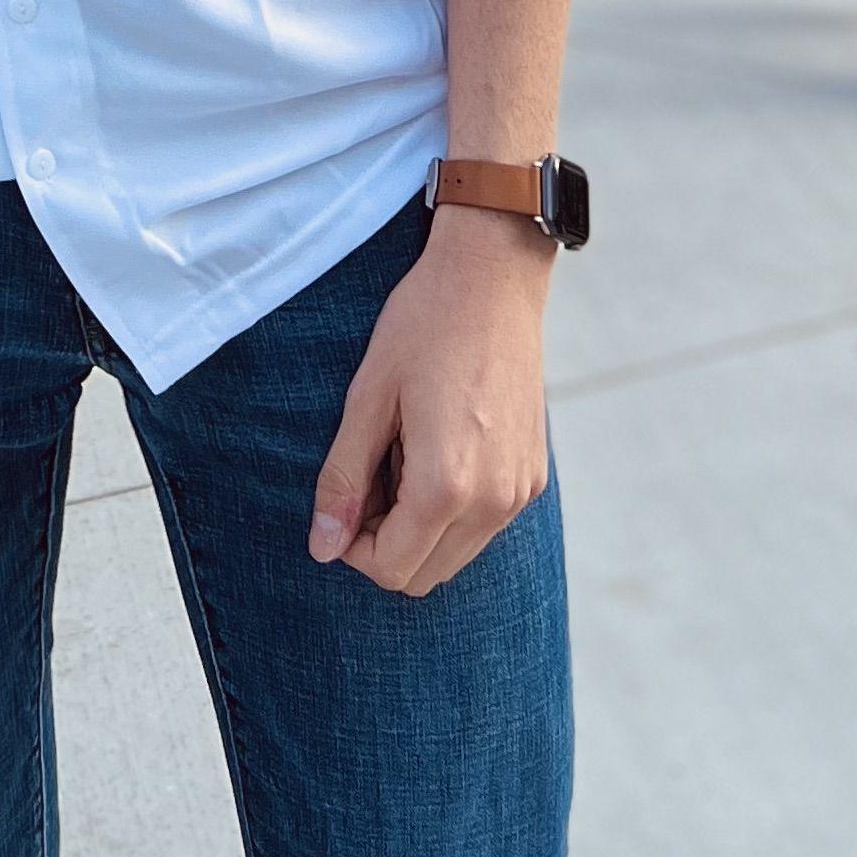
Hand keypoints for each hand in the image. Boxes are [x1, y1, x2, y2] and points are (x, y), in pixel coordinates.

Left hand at [309, 211, 553, 595]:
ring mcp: (520, 493)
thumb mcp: (368, 396)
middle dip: (385, 541)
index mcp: (448, 486)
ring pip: (456, 556)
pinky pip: (485, 527)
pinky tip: (438, 448)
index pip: (392, 569)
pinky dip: (453, 511)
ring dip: (419, 528)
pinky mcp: (534, 478)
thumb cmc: (422, 326)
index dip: (353, 546)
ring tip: (402, 456)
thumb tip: (322, 548)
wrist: (493, 280)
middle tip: (370, 473)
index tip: (344, 495)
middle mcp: (494, 504)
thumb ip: (344, 478)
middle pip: (425, 576)